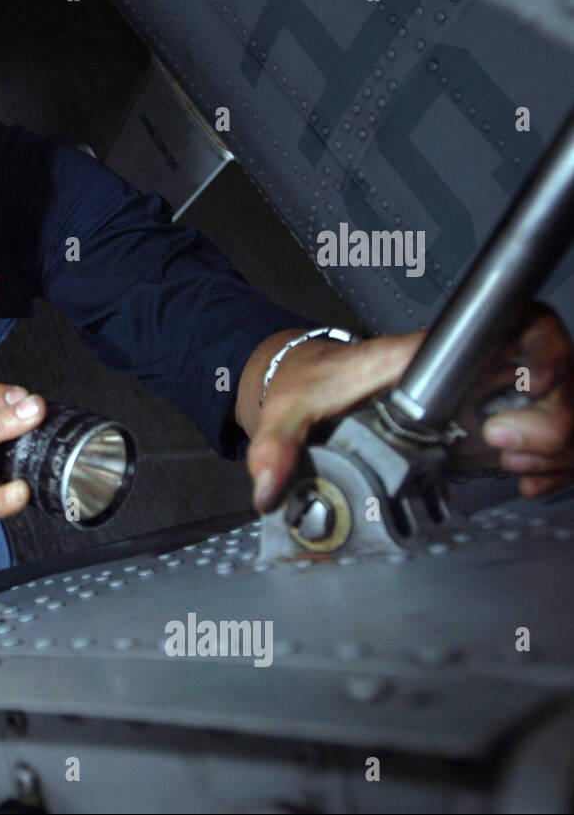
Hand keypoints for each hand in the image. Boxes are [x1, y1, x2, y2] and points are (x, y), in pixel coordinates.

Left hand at [246, 302, 573, 511]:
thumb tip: (269, 488)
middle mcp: (460, 370)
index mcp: (417, 358)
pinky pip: (538, 434)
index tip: (538, 384)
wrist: (300, 382)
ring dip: (551, 445)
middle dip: (550, 421)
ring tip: (516, 468)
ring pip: (554, 407)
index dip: (543, 350)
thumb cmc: (303, 382)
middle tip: (508, 450)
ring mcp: (477, 396)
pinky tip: (522, 478)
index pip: (509, 326)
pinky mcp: (479, 423)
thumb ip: (273, 448)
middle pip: (551, 374)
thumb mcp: (283, 411)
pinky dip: (546, 460)